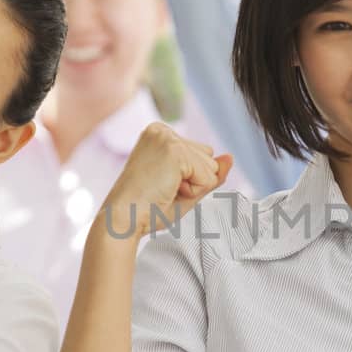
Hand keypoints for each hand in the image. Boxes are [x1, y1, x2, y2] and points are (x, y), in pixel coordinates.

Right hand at [100, 124, 232, 241]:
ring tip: (163, 190)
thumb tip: (230, 158)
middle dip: (194, 181)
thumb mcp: (185, 190)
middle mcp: (161, 130)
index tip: (160, 185)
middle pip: (209, 157)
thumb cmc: (146, 210)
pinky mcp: (174, 150)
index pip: (201, 155)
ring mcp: (167, 138)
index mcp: (159, 135)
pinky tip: (167, 190)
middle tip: (162, 190)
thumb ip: (209, 174)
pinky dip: (193, 191)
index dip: (189, 179)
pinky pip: (207, 176)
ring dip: (193, 187)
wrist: (122, 221)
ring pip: (211, 167)